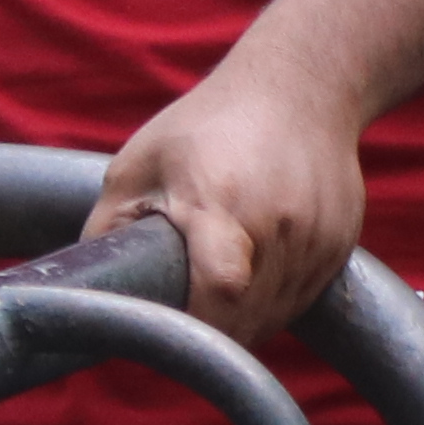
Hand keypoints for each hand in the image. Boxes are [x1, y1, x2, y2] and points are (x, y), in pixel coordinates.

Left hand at [89, 50, 367, 342]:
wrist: (299, 89)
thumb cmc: (205, 126)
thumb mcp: (139, 164)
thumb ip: (108, 229)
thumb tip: (84, 290)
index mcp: (220, 200)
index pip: (219, 288)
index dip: (195, 326)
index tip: (168, 332)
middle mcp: (278, 222)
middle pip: (247, 317)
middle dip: (210, 335)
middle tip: (180, 319)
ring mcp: (316, 236)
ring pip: (275, 317)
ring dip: (242, 323)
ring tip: (212, 293)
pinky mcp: (339, 245)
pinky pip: (301, 301)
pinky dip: (272, 305)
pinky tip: (249, 277)